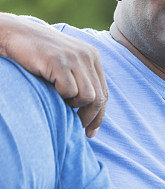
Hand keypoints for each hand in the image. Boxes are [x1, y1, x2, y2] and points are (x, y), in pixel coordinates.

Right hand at [0, 14, 107, 136]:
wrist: (14, 34)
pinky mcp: (60, 62)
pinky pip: (70, 91)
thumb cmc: (38, 55)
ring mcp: (74, 58)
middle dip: (90, 117)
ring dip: (74, 105)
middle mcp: (88, 56)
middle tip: (78, 127)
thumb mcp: (67, 67)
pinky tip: (51, 90)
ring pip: (88, 97)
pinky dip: (62, 97)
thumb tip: (92, 115)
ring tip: (60, 100)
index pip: (104, 93)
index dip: (99, 115)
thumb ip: (81, 82)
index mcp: (93, 57)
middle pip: (99, 98)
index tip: (91, 132)